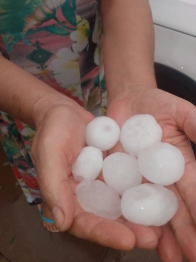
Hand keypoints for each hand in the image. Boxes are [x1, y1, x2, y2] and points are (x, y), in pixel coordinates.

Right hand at [31, 94, 160, 249]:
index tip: (127, 239)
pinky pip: (126, 184)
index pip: (83, 222)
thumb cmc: (52, 131)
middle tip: (152, 238)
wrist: (64, 113)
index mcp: (65, 198)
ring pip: (119, 205)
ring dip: (138, 217)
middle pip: (106, 219)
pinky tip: (157, 197)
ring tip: (160, 225)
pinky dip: (140, 193)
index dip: (103, 233)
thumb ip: (52, 186)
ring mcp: (99, 184)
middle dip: (128, 230)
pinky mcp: (111, 172)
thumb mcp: (49, 154)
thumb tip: (62, 223)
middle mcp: (84, 196)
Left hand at [107, 87, 195, 260]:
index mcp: (179, 164)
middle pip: (174, 208)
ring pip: (150, 209)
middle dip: (184, 233)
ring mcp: (139, 178)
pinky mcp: (117, 174)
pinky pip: (121, 196)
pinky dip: (127, 215)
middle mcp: (160, 177)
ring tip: (169, 258)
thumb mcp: (181, 112)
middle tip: (190, 258)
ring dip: (159, 233)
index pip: (193, 192)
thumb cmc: (158, 104)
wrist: (129, 102)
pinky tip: (132, 233)